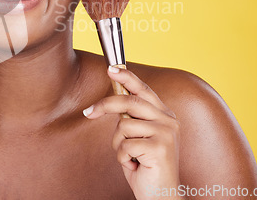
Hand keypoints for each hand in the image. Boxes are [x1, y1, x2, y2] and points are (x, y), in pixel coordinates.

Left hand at [83, 66, 181, 199]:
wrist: (160, 196)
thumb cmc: (145, 166)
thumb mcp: (137, 137)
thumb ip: (131, 118)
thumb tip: (110, 102)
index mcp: (164, 115)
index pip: (143, 89)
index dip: (127, 77)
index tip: (111, 68)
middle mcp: (169, 120)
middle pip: (129, 101)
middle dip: (105, 105)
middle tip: (88, 112)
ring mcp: (166, 133)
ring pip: (123, 125)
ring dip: (119, 144)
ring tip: (131, 156)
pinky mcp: (160, 148)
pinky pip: (125, 145)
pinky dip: (123, 157)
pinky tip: (136, 166)